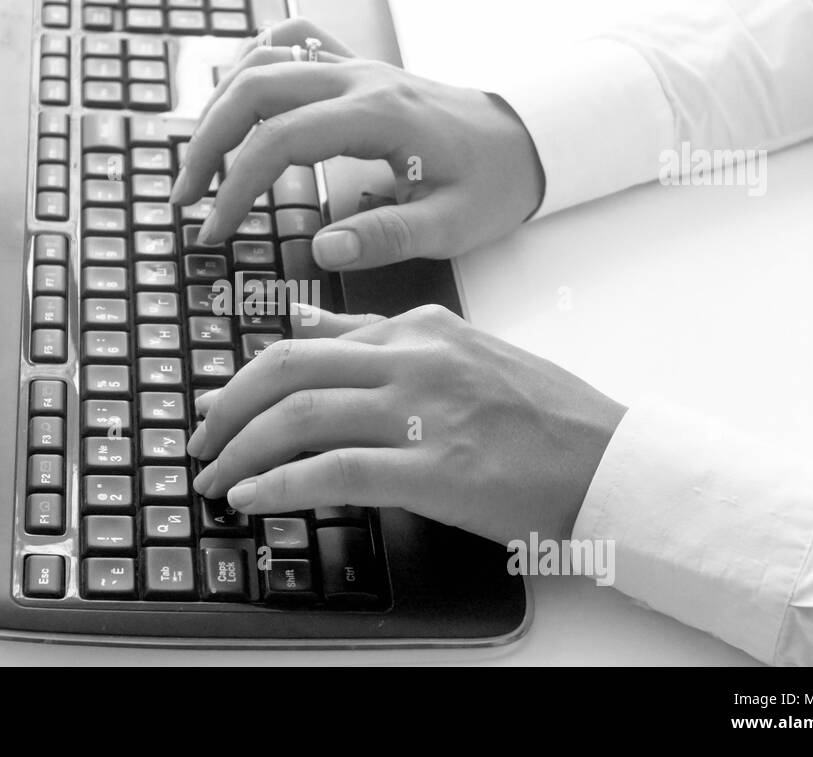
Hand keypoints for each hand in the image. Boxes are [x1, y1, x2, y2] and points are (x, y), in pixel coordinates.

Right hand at [169, 17, 545, 270]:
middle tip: (185, 197)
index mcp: (378, 116)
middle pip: (253, 89)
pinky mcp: (355, 67)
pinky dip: (252, 61)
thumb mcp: (451, 225)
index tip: (214, 231)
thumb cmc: (491, 183)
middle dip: (207, 142)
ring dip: (219, 105)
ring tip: (201, 160)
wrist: (524, 140)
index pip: (280, 142)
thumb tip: (320, 251)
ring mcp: (355, 65)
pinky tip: (236, 98)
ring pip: (262, 60)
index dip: (236, 188)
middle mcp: (358, 79)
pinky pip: (290, 40)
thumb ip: (386, 238)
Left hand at [186, 305, 625, 542]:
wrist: (613, 461)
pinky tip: (251, 497)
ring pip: (300, 415)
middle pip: (287, 368)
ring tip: (213, 477)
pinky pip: (334, 471)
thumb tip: (303, 315)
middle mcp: (414, 358)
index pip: (308, 339)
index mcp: (419, 328)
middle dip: (225, 406)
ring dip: (240, 449)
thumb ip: (378, 333)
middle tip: (199, 440)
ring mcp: (423, 412)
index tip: (223, 407)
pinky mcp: (435, 470)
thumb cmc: (542, 415)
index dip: (248, 376)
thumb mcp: (459, 351)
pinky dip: (280, 483)